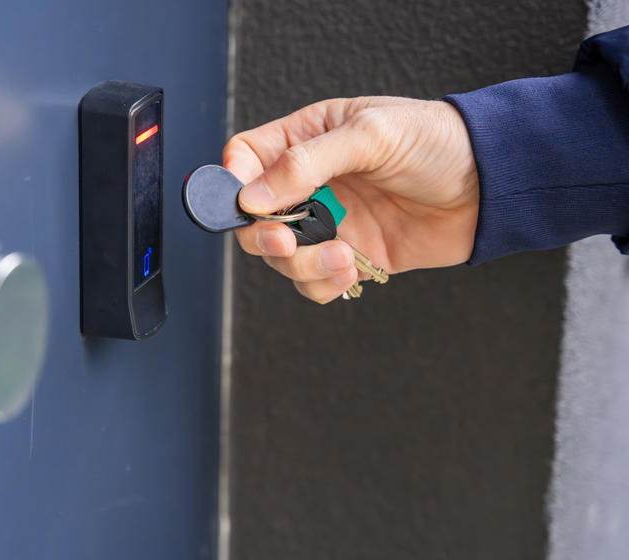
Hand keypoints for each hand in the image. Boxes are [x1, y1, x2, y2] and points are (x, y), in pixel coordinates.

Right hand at [225, 96, 479, 302]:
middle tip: (286, 241)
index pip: (245, 160)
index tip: (247, 203)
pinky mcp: (349, 256)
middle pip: (252, 219)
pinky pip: (312, 282)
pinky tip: (353, 270)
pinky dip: (323, 284)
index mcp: (305, 140)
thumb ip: (305, 164)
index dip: (234, 183)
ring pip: (280, 257)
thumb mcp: (370, 136)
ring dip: (301, 265)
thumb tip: (251, 197)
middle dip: (263, 237)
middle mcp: (309, 184)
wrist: (492, 187)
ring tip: (342, 257)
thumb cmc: (437, 142)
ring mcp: (327, 223)